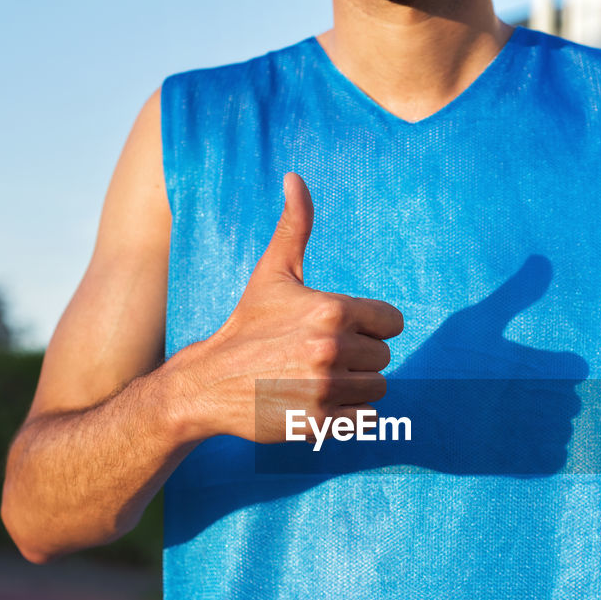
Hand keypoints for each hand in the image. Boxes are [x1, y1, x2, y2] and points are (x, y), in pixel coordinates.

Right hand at [166, 172, 403, 442]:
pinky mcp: (319, 423)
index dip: (370, 326)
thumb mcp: (272, 273)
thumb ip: (295, 226)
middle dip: (359, 358)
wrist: (208, 383)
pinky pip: (367, 419)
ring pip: (377, 389)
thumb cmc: (247, 325)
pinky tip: (317, 402)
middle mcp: (331, 348)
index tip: (338, 330)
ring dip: (355, 387)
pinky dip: (349, 416)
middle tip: (318, 357)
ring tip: (317, 379)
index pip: (392, 322)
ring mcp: (325, 388)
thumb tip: (294, 177)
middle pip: (384, 357)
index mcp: (331, 309)